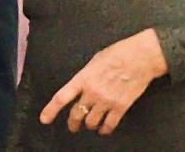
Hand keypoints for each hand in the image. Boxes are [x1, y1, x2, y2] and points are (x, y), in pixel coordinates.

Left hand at [39, 28, 166, 135]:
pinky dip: (105, 130)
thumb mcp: (94, 60)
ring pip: (91, 122)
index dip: (51, 110)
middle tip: (73, 127)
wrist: (140, 58)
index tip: (44, 119)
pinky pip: (109, 124)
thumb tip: (82, 85)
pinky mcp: (121, 107)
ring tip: (90, 125)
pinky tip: (104, 130)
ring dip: (90, 125)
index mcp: (83, 78)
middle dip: (73, 123)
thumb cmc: (117, 53)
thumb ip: (86, 75)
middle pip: (76, 114)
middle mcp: (92, 92)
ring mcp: (106, 101)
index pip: (62, 97)